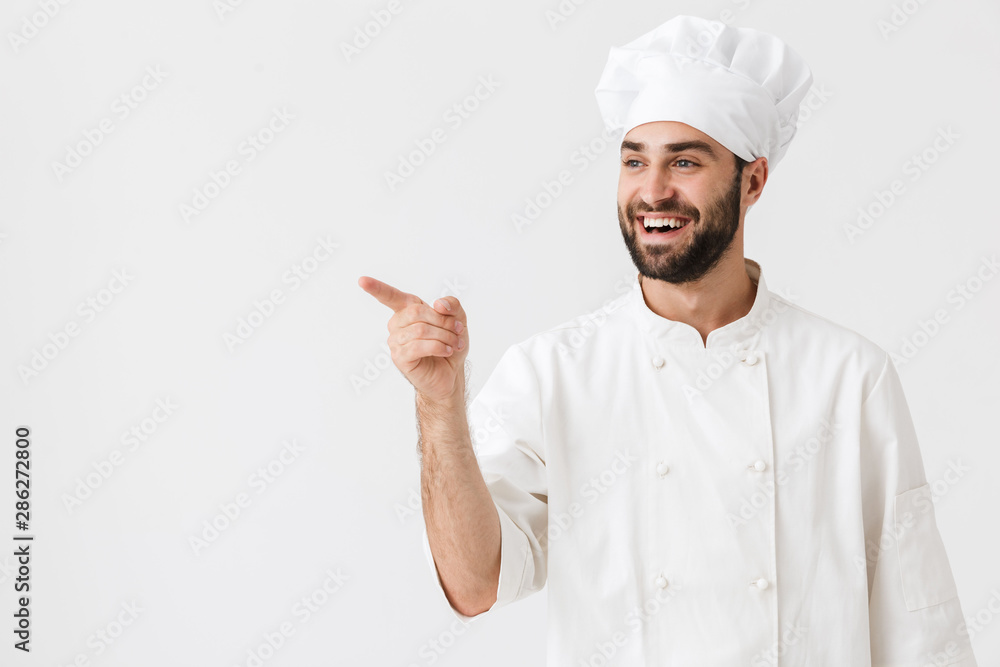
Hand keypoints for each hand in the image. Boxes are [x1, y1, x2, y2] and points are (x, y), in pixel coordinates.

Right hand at [358, 276, 468, 402]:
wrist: (452, 372)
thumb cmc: (450, 343)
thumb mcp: (458, 320)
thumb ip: (452, 305)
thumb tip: (439, 303)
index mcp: (407, 310)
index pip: (390, 296)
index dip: (376, 288)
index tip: (362, 280)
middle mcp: (397, 324)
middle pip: (417, 312)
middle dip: (443, 321)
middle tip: (458, 330)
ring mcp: (396, 341)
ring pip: (420, 330)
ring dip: (444, 336)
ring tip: (454, 344)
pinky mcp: (399, 358)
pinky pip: (418, 346)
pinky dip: (438, 347)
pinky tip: (447, 351)